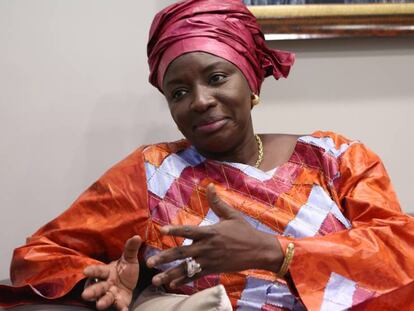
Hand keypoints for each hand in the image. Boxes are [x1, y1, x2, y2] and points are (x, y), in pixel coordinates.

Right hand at [81, 235, 141, 310]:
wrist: (129, 281)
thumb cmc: (124, 269)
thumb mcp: (129, 258)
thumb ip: (131, 248)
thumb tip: (137, 236)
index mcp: (107, 272)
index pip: (98, 271)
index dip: (92, 271)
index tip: (85, 271)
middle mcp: (106, 284)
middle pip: (97, 287)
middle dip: (92, 291)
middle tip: (85, 295)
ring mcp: (112, 294)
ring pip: (105, 298)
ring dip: (102, 302)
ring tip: (99, 306)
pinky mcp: (119, 301)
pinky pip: (119, 306)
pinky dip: (120, 308)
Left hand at [146, 184, 282, 287]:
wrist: (259, 250)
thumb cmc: (245, 231)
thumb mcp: (231, 215)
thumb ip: (217, 202)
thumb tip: (210, 185)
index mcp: (210, 232)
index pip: (189, 231)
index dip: (175, 230)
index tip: (161, 230)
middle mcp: (207, 247)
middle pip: (182, 252)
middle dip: (165, 257)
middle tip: (149, 262)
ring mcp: (210, 260)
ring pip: (186, 268)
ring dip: (170, 274)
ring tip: (156, 280)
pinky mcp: (213, 269)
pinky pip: (196, 276)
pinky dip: (184, 280)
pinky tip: (172, 284)